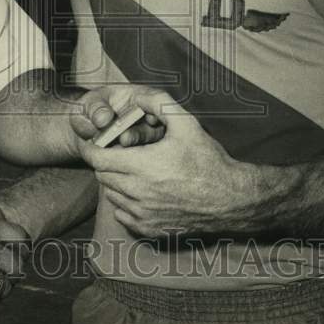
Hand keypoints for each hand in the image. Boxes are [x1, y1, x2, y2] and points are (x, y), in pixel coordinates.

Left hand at [77, 90, 252, 237]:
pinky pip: (122, 214)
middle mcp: (138, 192)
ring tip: (134, 170)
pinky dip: (124, 202)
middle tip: (121, 153)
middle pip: (102, 175)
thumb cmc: (208, 160)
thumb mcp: (187, 124)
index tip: (95, 141)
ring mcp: (143, 214)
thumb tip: (136, 95)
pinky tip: (141, 191)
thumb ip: (159, 103)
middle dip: (106, 162)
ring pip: (111, 194)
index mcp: (143, 165)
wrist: (231, 199)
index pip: (97, 158)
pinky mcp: (149, 229)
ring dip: (115, 181)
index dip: (92, 148)